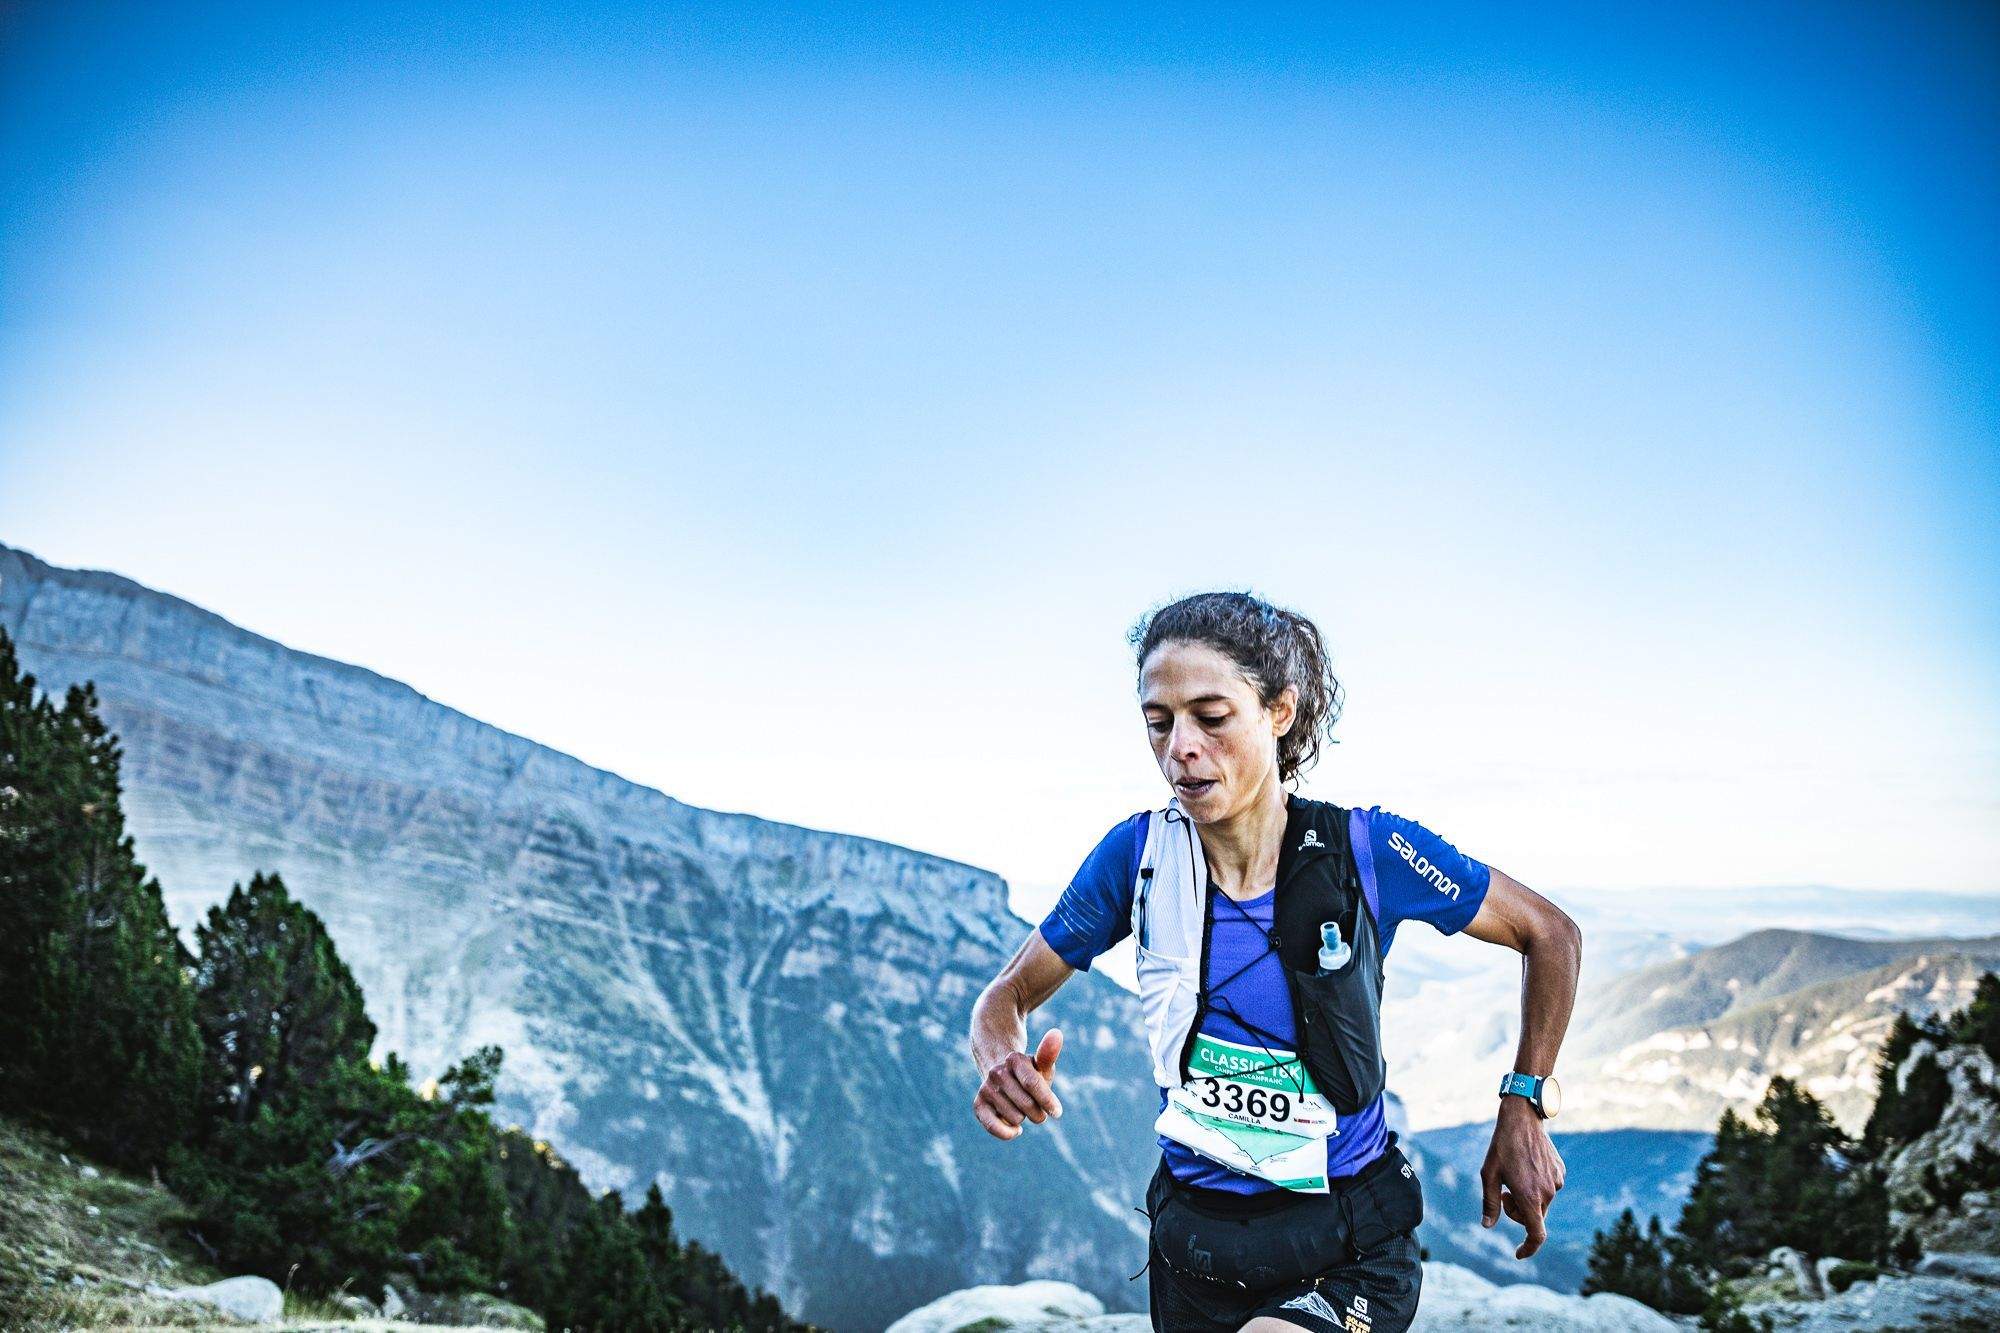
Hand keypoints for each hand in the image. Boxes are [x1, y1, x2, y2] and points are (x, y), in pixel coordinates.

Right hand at [972, 1029, 1062, 1139]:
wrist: (1002, 1075)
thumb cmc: (1029, 1073)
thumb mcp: (1040, 1065)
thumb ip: (1048, 1054)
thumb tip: (1057, 1033)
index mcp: (1014, 1059)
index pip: (1032, 1083)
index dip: (1047, 1100)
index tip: (1057, 1113)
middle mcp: (997, 1072)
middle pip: (1027, 1105)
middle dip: (1038, 1112)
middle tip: (1037, 1108)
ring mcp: (986, 1088)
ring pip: (1015, 1118)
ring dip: (1023, 1118)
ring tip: (1020, 1106)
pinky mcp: (978, 1104)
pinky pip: (993, 1127)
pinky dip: (1008, 1133)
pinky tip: (1016, 1130)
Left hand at [1480, 1096, 1564, 1258]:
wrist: (1522, 1119)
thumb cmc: (1501, 1147)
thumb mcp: (1488, 1175)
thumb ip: (1489, 1203)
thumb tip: (1487, 1226)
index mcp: (1530, 1197)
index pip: (1537, 1235)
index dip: (1529, 1248)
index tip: (1518, 1254)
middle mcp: (1548, 1193)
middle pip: (1534, 1217)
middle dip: (1517, 1212)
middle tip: (1503, 1193)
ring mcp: (1557, 1182)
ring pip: (1541, 1203)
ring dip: (1526, 1198)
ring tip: (1514, 1175)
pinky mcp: (1560, 1172)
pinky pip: (1548, 1188)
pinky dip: (1536, 1186)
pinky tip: (1526, 1166)